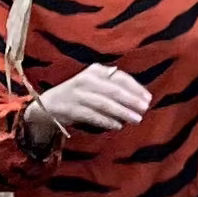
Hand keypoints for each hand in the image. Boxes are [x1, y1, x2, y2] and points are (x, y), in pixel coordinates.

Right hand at [25, 64, 151, 141]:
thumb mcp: (95, 84)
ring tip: (136, 119)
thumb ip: (114, 87)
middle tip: (144, 109)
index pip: (119, 77)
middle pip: (113, 90)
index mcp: (95, 71)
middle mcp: (86, 80)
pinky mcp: (71, 109)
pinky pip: (93, 115)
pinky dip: (106, 121)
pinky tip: (118, 125)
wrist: (49, 104)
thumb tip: (140, 98)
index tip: (148, 98)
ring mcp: (78, 94)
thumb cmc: (80, 94)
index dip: (135, 88)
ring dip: (122, 112)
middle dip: (131, 100)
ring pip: (104, 103)